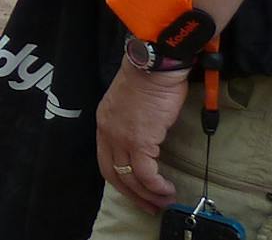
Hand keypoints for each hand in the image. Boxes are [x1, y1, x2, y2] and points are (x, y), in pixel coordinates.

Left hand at [95, 63, 189, 211]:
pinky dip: (156, 186)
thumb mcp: (131, 104)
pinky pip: (146, 173)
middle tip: (149, 207)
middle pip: (113, 174)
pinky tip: (166, 190)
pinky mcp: (140, 140)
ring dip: (147, 195)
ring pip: (130, 177)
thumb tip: (147, 139)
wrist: (154, 65)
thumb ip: (132, 122)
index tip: (135, 192)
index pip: (105, 160)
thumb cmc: (149, 80)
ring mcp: (121, 137)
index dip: (120, 180)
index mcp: (105, 123)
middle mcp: (108, 132)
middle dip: (132, 194)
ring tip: (164, 202)